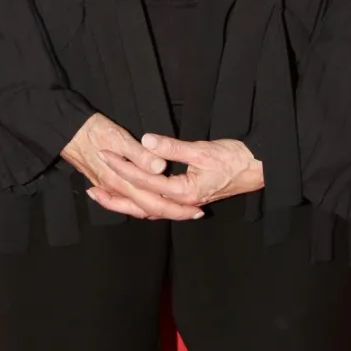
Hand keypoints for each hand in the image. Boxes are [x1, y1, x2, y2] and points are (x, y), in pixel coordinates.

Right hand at [60, 112, 205, 220]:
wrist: (65, 132)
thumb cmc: (92, 131)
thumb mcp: (119, 138)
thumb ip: (140, 155)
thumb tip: (160, 168)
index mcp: (123, 181)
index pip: (155, 203)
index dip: (178, 209)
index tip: (197, 209)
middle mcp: (116, 190)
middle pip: (149, 210)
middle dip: (174, 214)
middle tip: (195, 213)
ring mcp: (109, 189)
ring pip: (137, 208)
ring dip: (158, 211)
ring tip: (178, 209)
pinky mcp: (104, 184)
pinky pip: (126, 201)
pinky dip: (140, 206)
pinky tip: (147, 202)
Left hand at [96, 132, 263, 214]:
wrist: (259, 168)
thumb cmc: (235, 159)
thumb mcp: (202, 149)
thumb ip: (172, 147)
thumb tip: (146, 141)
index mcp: (183, 191)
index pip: (144, 180)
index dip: (123, 166)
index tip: (105, 154)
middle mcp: (182, 202)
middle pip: (141, 204)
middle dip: (115, 196)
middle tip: (91, 189)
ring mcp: (186, 204)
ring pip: (149, 209)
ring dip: (126, 204)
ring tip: (104, 198)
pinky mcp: (189, 199)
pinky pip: (159, 206)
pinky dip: (143, 203)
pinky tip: (134, 200)